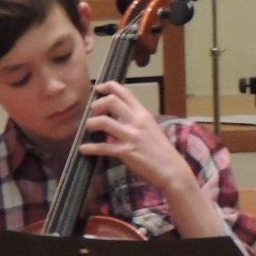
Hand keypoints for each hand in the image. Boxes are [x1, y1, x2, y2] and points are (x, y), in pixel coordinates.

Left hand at [83, 82, 226, 237]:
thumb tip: (120, 115)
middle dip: (96, 104)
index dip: (108, 86)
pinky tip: (83, 149)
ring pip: (104, 122)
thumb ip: (136, 120)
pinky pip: (103, 147)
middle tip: (92, 112)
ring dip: (91, 123)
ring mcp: (131, 136)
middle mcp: (137, 121)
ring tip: (89, 128)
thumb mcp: (151, 128)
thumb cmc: (161, 150)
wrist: (171, 169)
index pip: (125, 92)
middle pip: (112, 101)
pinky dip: (90, 147)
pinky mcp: (126, 152)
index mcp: (143, 114)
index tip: (98, 88)